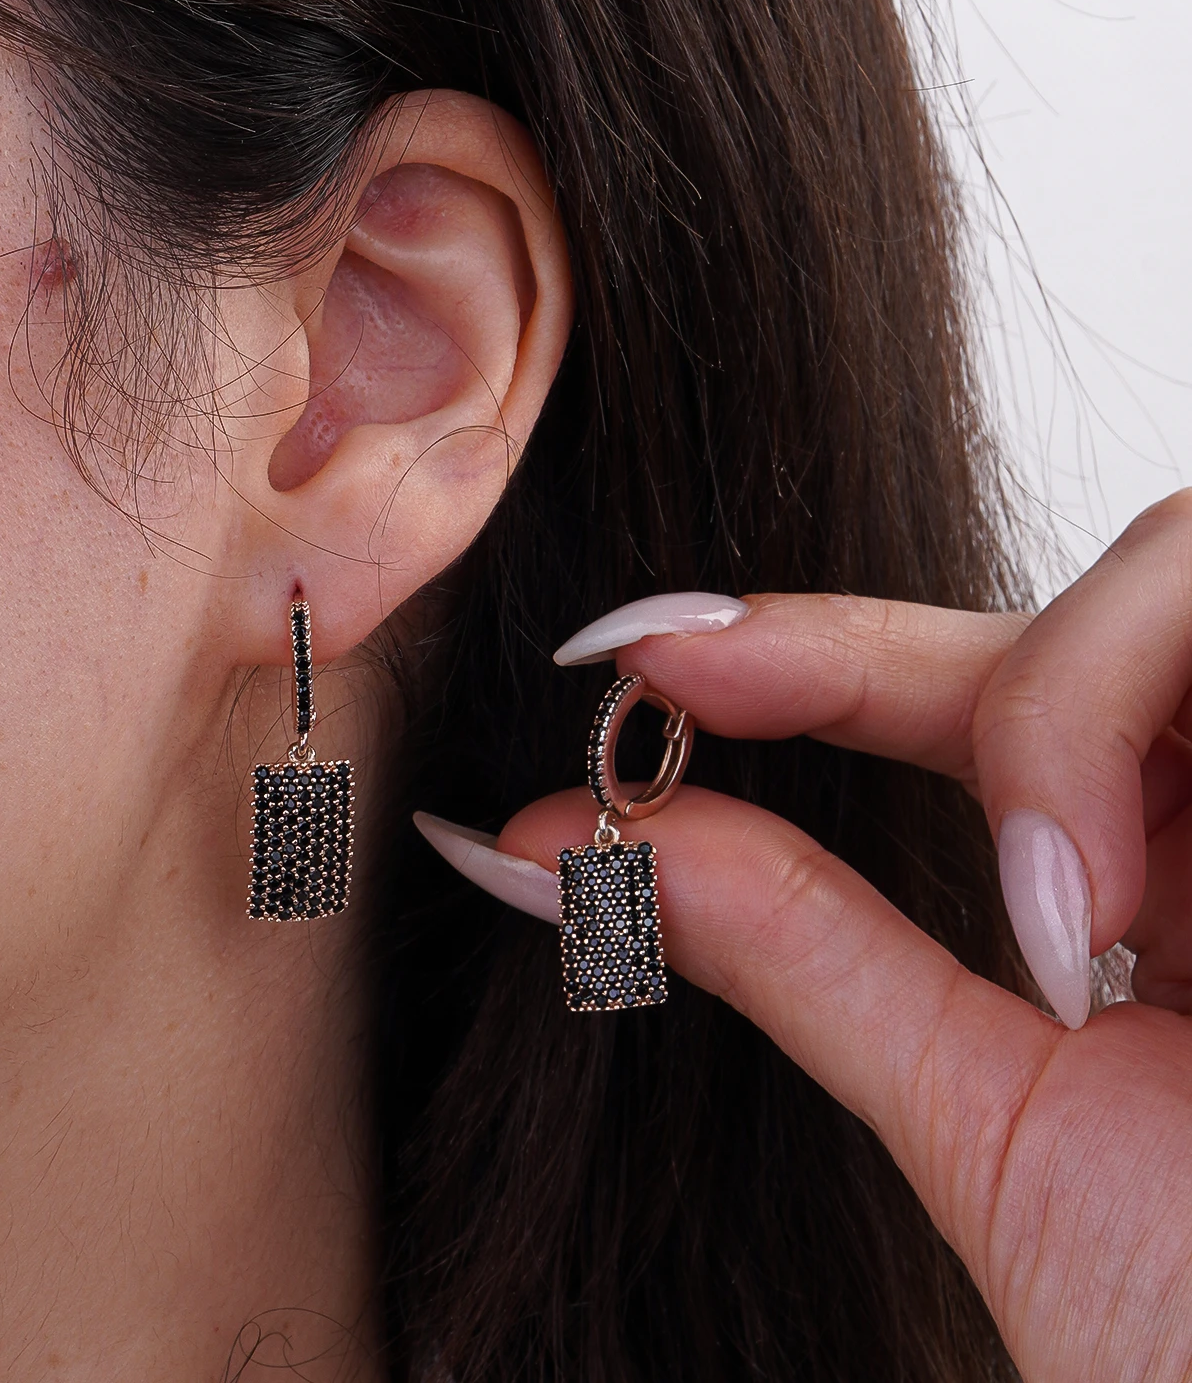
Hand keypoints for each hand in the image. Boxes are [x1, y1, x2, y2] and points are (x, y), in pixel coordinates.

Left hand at [416, 490, 1191, 1382]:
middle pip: (1073, 608)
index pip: (969, 696)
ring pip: (1176, 571)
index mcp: (1159, 873)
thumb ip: (793, 951)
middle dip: (884, 652)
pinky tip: (1114, 906)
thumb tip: (553, 856)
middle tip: (707, 692)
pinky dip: (1134, 722)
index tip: (633, 652)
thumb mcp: (986, 1112)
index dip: (801, 649)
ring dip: (1060, 702)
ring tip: (1053, 915)